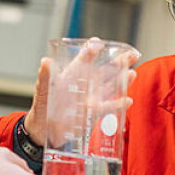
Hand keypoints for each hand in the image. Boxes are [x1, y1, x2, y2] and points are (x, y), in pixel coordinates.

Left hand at [24, 37, 138, 146]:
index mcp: (71, 75)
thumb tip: (45, 61)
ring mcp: (90, 98)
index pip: (84, 59)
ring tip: (133, 72)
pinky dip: (118, 104)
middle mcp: (84, 85)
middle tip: (131, 53)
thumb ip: (45, 77)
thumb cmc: (42, 107)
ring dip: (122, 80)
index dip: (91, 50)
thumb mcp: (42, 92)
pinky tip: (128, 100)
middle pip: (104, 70)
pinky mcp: (93, 113)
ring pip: (110, 86)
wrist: (43, 131)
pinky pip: (108, 107)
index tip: (98, 44)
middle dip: (119, 61)